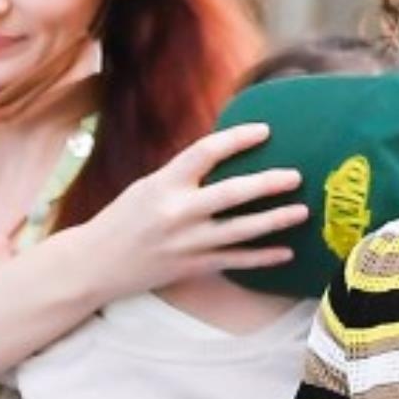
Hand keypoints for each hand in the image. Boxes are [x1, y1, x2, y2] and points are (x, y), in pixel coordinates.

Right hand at [81, 121, 307, 302]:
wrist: (96, 264)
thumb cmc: (123, 220)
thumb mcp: (147, 187)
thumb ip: (183, 176)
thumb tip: (223, 159)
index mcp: (164, 183)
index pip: (207, 152)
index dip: (239, 138)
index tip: (265, 131)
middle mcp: (177, 212)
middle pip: (232, 193)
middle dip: (268, 183)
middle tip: (295, 176)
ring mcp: (187, 243)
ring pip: (241, 230)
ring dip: (274, 221)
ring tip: (301, 211)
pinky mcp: (192, 267)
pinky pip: (235, 261)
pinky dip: (262, 258)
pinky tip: (285, 253)